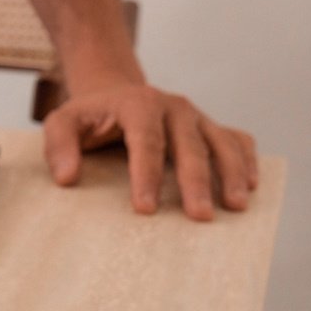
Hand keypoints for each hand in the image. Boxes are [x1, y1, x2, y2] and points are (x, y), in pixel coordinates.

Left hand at [43, 83, 258, 220]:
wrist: (114, 93)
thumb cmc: (88, 117)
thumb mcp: (62, 123)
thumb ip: (59, 146)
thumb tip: (67, 177)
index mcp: (138, 104)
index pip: (146, 141)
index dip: (146, 175)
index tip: (145, 209)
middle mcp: (173, 107)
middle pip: (189, 145)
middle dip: (196, 183)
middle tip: (200, 217)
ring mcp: (196, 116)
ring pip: (220, 142)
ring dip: (232, 173)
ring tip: (236, 205)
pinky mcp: (210, 126)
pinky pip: (236, 139)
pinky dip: (247, 160)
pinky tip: (251, 185)